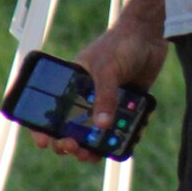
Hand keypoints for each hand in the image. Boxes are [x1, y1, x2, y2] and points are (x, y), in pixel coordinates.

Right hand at [39, 19, 166, 162]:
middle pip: (71, 127)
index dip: (43, 127)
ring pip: (95, 134)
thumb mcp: (108, 70)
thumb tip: (101, 126)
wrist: (149, 35)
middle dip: (69, 142)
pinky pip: (119, 130)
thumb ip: (105, 96)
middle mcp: (86, 96)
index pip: (51, 109)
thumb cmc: (121, 45)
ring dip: (92, 147)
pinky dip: (121, 139)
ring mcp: (106, 103)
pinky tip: (124, 143)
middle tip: (74, 148)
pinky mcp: (125, 107)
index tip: (44, 142)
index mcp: (72, 84)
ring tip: (93, 155)